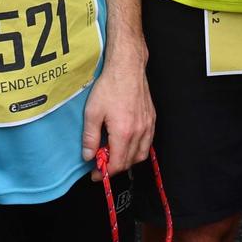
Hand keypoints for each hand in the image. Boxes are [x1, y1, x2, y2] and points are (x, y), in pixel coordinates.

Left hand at [82, 51, 154, 175]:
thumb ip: (90, 138)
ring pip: (141, 154)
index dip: (105, 172)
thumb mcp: (92, 113)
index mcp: (124, 133)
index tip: (96, 174)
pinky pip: (147, 143)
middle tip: (101, 164)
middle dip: (115, 167)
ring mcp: (148, 126)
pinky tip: (127, 143)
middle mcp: (139, 132)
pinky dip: (138, 149)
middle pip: (129, 162)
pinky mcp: (152, 119)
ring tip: (114, 155)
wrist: (127, 67)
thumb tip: (89, 156)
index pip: (117, 164)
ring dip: (127, 160)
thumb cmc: (109, 87)